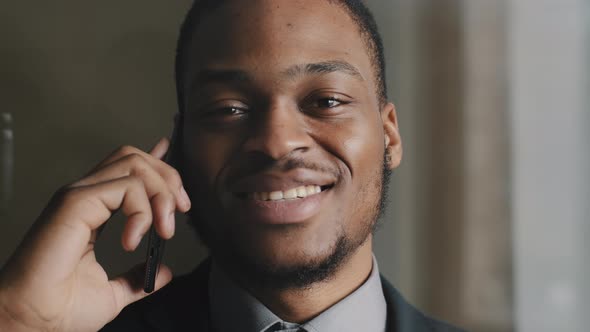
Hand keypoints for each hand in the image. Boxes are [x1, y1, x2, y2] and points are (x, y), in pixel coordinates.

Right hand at [0, 138, 190, 331]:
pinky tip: (133, 240)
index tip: (178, 181)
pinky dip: (141, 209)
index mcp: (93, 211)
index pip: (127, 171)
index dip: (156, 164)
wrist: (33, 322)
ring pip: (133, 164)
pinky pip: (124, 186)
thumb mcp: (112, 293)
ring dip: (161, 192)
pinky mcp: (75, 203)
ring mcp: (78, 196)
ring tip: (163, 229)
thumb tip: (162, 272)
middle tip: (180, 211)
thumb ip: (136, 277)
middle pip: (134, 158)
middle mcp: (84, 197)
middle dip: (168, 178)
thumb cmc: (60, 309)